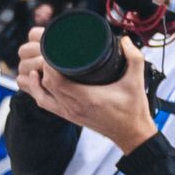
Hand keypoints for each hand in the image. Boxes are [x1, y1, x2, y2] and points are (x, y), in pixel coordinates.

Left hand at [14, 31, 158, 153]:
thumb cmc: (133, 110)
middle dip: (44, 67)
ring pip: (41, 95)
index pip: (56, 80)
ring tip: (41, 65)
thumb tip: (125, 41)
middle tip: (50, 53)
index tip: (54, 51)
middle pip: (47, 85)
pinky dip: (38, 92)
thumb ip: (133, 58)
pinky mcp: (69, 116)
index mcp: (88, 98)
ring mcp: (70, 113)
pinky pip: (45, 104)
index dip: (49, 64)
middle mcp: (75, 106)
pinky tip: (38, 81)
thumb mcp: (136, 82)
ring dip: (37, 80)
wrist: (131, 134)